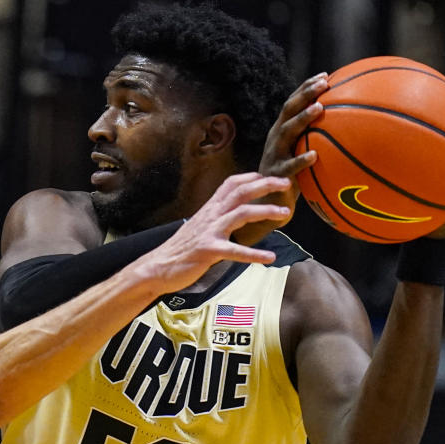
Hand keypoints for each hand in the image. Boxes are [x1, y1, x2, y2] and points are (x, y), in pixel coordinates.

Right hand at [139, 173, 291, 289]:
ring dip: (265, 211)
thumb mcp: (199, 227)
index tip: (270, 177)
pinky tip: (269, 257)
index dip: (252, 177)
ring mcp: (209, 232)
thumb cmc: (180, 249)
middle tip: (286, 183)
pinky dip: (254, 254)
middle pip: (240, 192)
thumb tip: (233, 215)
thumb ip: (216, 218)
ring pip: (240, 214)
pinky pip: (235, 251)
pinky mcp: (208, 251)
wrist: (158, 266)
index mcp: (209, 209)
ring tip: (285, 213)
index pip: (231, 184)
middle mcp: (210, 215)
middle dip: (265, 185)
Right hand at [232, 73, 328, 244]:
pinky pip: (289, 166)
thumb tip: (346, 137)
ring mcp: (274, 156)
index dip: (307, 88)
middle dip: (306, 94)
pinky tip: (315, 155)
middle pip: (288, 110)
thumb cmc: (288, 181)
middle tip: (324, 83)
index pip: (293, 105)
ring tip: (320, 109)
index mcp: (281, 133)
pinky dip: (301, 160)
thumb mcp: (299, 158)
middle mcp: (275, 140)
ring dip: (303, 118)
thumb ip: (314, 145)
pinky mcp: (275, 176)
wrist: (264, 207)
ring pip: (287, 132)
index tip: (326, 76)